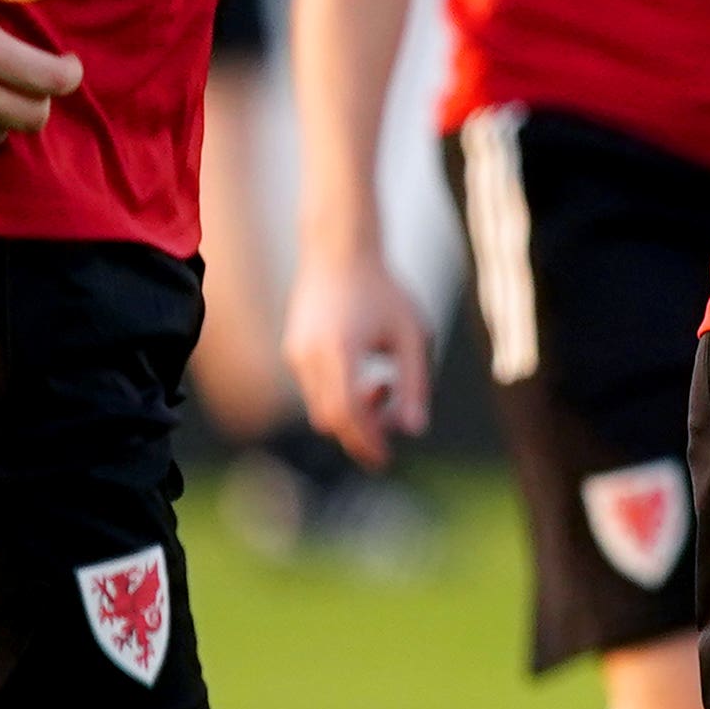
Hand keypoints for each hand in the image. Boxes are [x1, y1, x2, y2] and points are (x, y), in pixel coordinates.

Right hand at [287, 241, 435, 468]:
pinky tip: (367, 375)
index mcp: (339, 352)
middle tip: (389, 437)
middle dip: (359, 434)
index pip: (348, 414)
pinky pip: (314, 389)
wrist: (340, 250)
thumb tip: (416, 430)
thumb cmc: (383, 290)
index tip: (385, 458)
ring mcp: (296, 353)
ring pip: (319, 406)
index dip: (366, 440)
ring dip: (351, 412)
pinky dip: (338, 395)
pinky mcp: (293, 349)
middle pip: (330, 418)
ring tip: (383, 384)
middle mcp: (310, 356)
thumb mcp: (412, 335)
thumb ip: (415, 383)